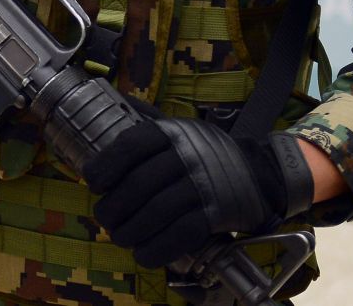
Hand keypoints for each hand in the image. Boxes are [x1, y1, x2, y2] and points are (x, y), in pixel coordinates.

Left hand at [80, 117, 315, 267]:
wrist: (260, 173)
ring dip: (130, 231)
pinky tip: (143, 254)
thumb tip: (112, 99)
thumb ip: (146, 117)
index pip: (131, 145)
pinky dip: (157, 248)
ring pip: (157, 212)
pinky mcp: (217, 213)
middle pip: (138, 185)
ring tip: (120, 237)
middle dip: (113, 208)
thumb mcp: (179, 127)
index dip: (105, 165)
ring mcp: (204, 185)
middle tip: (104, 218)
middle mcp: (188, 156)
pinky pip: (181, 234)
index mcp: (172, 132)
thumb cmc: (204, 153)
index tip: (93, 182)